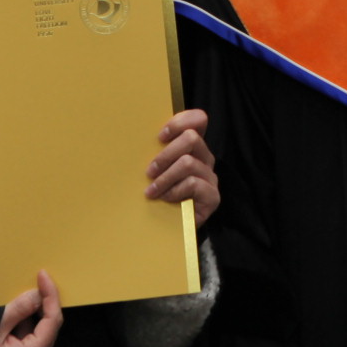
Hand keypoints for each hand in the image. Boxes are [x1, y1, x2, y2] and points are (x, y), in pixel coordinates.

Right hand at [0, 270, 61, 346]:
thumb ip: (19, 309)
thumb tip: (37, 295)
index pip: (52, 322)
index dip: (50, 296)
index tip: (43, 275)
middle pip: (48, 328)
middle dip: (41, 306)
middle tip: (33, 283)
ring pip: (38, 334)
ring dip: (28, 317)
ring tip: (13, 305)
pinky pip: (28, 341)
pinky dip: (22, 327)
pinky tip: (9, 319)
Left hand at [147, 108, 219, 228]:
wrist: (169, 228)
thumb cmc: (159, 193)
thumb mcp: (156, 170)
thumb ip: (154, 152)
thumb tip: (133, 136)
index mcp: (192, 146)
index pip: (198, 119)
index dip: (180, 121)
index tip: (160, 136)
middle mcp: (205, 158)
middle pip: (192, 138)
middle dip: (165, 154)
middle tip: (149, 171)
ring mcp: (210, 177)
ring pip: (188, 163)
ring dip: (165, 178)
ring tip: (151, 191)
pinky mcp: (212, 196)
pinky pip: (193, 184)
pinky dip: (175, 191)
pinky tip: (166, 199)